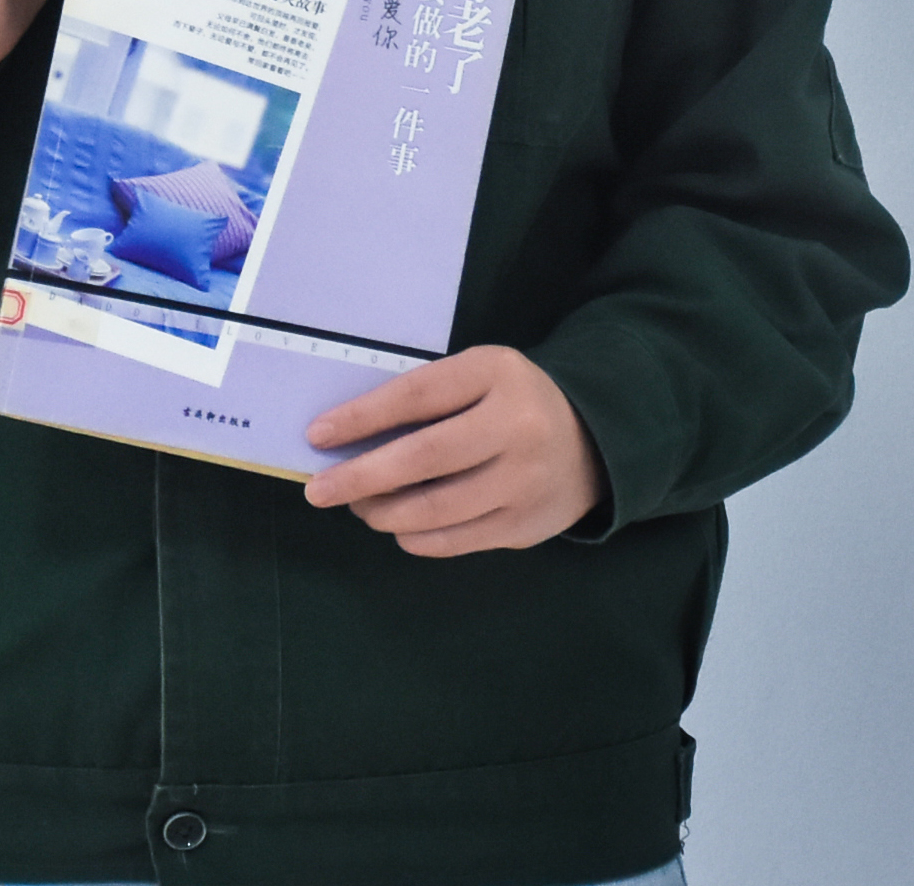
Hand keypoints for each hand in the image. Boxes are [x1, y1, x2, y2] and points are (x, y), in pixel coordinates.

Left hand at [302, 346, 601, 556]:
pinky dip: (415, 536)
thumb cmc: (512, 402)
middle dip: (362, 476)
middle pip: (426, 457)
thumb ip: (427, 400)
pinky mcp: (526, 525)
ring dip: (384, 512)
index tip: (318, 435)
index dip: (363, 417)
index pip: (418, 395)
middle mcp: (517, 425)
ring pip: (437, 508)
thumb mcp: (478, 378)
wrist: (594, 439)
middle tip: (318, 490)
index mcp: (498, 373)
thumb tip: (350, 439)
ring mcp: (525, 480)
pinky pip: (455, 540)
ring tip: (359, 506)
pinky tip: (398, 525)